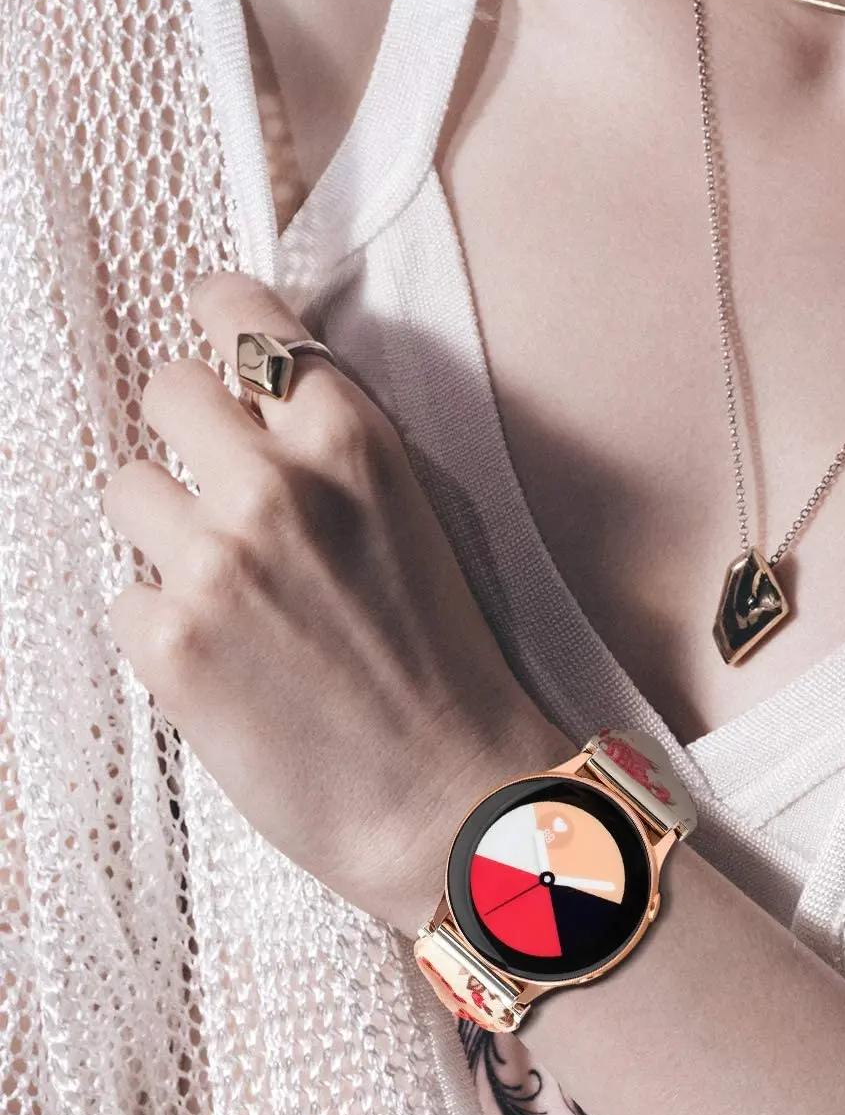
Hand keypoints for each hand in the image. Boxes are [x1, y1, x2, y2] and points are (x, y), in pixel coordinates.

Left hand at [103, 272, 559, 935]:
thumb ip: (334, 453)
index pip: (241, 316)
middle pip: (164, 387)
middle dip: (187, 431)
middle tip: (223, 490)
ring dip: (165, 527)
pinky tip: (226, 659)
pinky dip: (161, 619)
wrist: (450, 798)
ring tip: (229, 589)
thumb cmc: (449, 668)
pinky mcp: (168, 643)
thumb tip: (246, 405)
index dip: (219, 318)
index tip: (214, 335)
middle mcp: (277, 485)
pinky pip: (124, 590)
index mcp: (356, 444)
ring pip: (127, 486)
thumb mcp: (416, 522)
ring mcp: (214, 562)